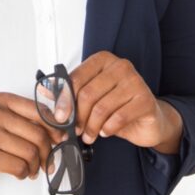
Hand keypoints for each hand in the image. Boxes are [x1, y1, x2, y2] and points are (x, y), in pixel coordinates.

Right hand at [0, 92, 66, 191]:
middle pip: (38, 134)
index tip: (60, 138)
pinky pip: (20, 167)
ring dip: (35, 166)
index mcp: (1, 101)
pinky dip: (24, 173)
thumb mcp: (1, 121)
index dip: (55, 127)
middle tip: (45, 161)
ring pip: (31, 153)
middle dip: (46, 153)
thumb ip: (27, 121)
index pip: (40, 111)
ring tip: (29, 169)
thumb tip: (60, 131)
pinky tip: (18, 172)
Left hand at [65, 51, 183, 152]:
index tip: (59, 117)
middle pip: (87, 94)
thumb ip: (71, 94)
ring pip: (101, 108)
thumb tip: (46, 93)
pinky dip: (107, 129)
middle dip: (78, 117)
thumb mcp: (92, 98)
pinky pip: (118, 117)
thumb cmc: (118, 106)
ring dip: (91, 127)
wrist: (148, 120)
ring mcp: (135, 81)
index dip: (64, 100)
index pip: (76, 78)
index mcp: (102, 60)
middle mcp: (120, 66)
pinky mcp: (145, 100)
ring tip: (89, 135)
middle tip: (75, 130)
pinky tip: (105, 132)